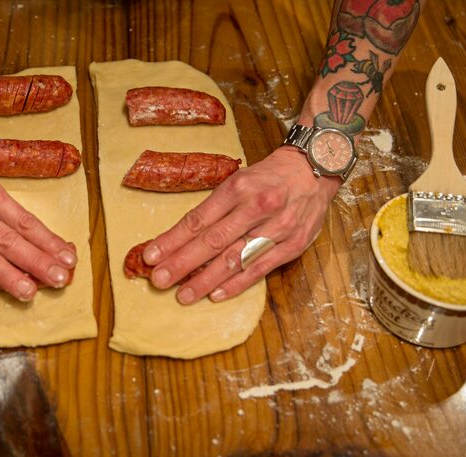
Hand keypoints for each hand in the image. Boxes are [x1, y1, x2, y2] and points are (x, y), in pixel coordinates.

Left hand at [140, 146, 340, 303]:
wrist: (314, 170)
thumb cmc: (268, 177)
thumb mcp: (238, 181)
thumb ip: (214, 208)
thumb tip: (181, 237)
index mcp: (238, 188)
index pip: (198, 220)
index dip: (172, 240)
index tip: (151, 256)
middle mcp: (256, 207)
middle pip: (213, 241)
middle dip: (182, 263)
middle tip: (159, 280)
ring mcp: (277, 228)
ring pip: (234, 259)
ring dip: (205, 280)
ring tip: (183, 295)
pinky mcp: (292, 245)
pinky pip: (259, 269)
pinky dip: (236, 284)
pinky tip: (216, 295)